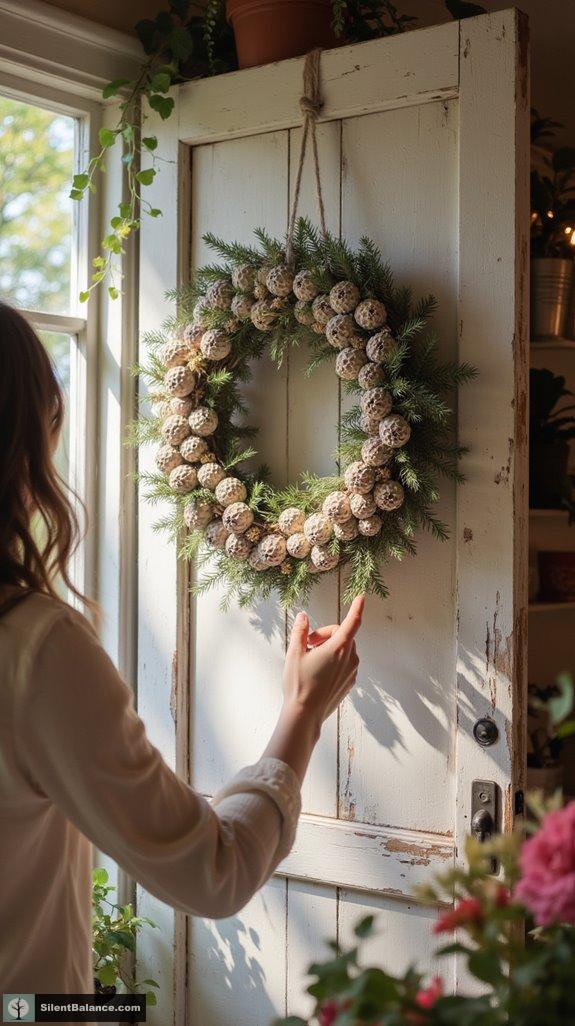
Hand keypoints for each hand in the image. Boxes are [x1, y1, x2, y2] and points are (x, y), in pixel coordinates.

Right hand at [282, 595, 363, 728]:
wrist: (305, 715)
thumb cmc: (298, 684)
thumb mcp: (294, 653)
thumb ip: (300, 631)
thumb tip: (302, 615)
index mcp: (338, 648)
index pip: (352, 622)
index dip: (356, 608)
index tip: (361, 597)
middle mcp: (349, 659)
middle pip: (343, 635)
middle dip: (326, 634)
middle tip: (307, 644)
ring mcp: (352, 672)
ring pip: (344, 649)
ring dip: (330, 647)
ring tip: (310, 659)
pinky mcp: (349, 683)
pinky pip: (345, 664)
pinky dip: (334, 661)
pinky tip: (317, 671)